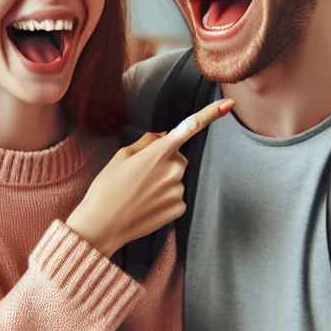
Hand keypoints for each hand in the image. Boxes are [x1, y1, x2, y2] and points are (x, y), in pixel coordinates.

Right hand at [66, 97, 234, 256]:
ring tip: (140, 193)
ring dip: (164, 181)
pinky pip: (177, 196)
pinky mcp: (179, 209)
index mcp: (158, 152)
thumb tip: (164, 136)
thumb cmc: (107, 188)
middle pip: (178, 158)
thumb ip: (147, 142)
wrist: (102, 225)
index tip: (228, 105)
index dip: (210, 114)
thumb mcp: (121, 156)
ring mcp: (178, 190)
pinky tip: (147, 205)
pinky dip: (165, 199)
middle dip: (165, 161)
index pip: (189, 127)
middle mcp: (173, 170)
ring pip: (177, 178)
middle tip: (140, 175)